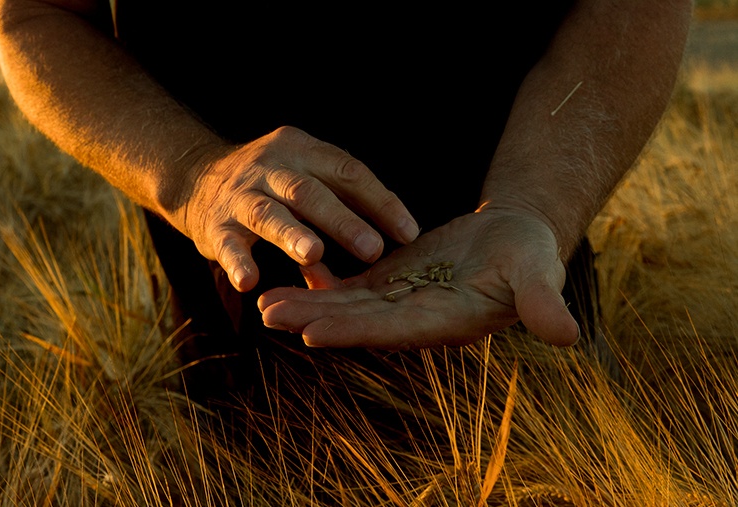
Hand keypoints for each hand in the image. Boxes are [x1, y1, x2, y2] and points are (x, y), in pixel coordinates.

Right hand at [177, 126, 419, 291]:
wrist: (198, 178)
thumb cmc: (273, 185)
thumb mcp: (307, 179)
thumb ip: (340, 206)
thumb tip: (391, 243)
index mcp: (303, 151)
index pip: (347, 172)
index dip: (379, 202)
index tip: (408, 233)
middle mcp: (271, 167)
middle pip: (309, 192)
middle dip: (342, 221)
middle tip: (372, 249)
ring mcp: (241, 195)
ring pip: (269, 214)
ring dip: (291, 234)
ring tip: (313, 254)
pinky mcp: (216, 225)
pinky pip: (228, 244)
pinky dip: (238, 261)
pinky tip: (249, 281)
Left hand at [257, 208, 579, 347]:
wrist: (514, 236)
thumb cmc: (530, 253)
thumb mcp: (539, 273)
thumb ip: (543, 302)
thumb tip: (568, 334)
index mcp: (445, 320)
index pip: (392, 330)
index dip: (352, 332)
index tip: (313, 333)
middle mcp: (415, 318)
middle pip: (356, 321)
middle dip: (312, 318)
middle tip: (266, 313)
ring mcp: (399, 301)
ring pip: (346, 305)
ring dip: (307, 303)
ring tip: (263, 303)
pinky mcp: (391, 281)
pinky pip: (350, 286)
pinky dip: (322, 282)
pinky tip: (290, 275)